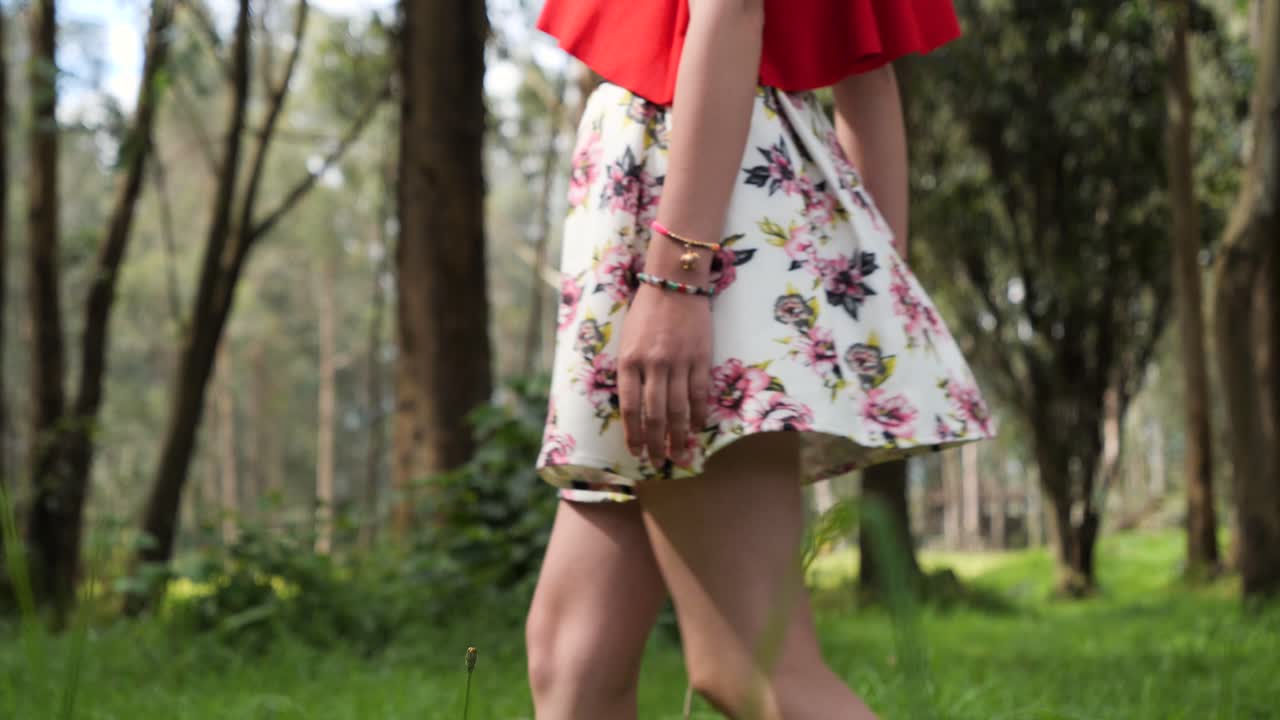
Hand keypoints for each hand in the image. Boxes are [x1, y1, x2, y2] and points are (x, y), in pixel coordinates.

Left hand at [618, 283, 711, 465]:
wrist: (675, 281)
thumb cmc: (646, 311)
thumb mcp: (626, 340)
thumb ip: (629, 371)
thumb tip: (634, 407)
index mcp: (628, 360)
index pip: (629, 407)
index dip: (632, 434)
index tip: (635, 452)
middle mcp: (652, 364)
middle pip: (654, 415)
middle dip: (655, 443)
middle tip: (657, 463)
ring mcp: (679, 362)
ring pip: (678, 409)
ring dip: (678, 437)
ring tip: (679, 455)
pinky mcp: (701, 358)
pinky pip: (700, 394)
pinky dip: (698, 415)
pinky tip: (697, 429)